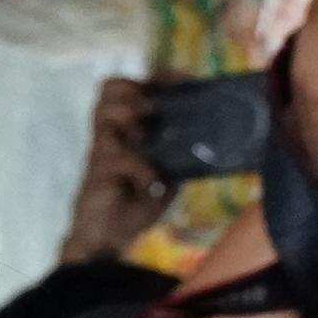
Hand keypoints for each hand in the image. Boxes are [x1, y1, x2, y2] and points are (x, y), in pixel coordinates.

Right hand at [57, 79, 168, 264]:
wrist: (107, 239)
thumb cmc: (135, 204)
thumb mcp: (168, 176)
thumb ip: (182, 158)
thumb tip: (220, 145)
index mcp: (128, 131)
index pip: (135, 90)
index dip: (157, 78)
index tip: (184, 80)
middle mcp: (111, 135)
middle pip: (108, 91)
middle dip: (134, 89)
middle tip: (153, 105)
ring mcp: (101, 152)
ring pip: (104, 114)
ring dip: (127, 112)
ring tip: (144, 127)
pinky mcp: (97, 173)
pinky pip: (120, 158)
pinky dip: (142, 168)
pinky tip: (152, 182)